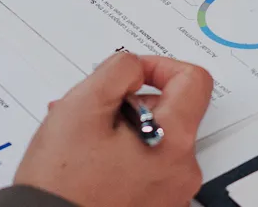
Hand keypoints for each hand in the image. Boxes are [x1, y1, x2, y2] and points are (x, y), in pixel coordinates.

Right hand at [13, 52, 212, 206]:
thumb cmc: (64, 179)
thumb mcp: (83, 105)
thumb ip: (117, 71)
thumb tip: (136, 68)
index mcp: (173, 140)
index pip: (193, 80)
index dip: (159, 65)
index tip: (132, 74)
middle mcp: (182, 171)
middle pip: (170, 111)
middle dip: (130, 101)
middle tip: (92, 111)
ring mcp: (171, 193)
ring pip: (154, 138)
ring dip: (121, 127)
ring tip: (82, 138)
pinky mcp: (157, 206)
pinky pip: (147, 165)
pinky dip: (122, 153)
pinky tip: (89, 160)